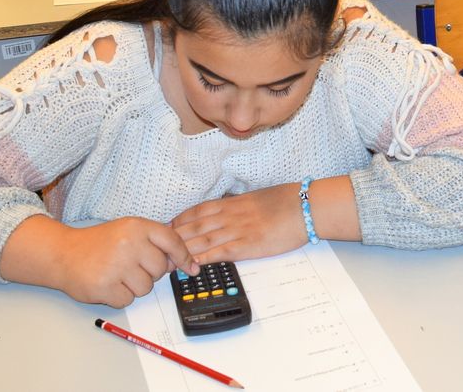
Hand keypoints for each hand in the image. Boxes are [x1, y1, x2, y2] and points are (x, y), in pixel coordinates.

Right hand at [56, 218, 196, 307]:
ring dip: (134, 286)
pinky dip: (120, 297)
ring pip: (145, 288)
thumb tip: (179, 263)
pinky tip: (108, 284)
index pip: (172, 240)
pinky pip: (128, 300)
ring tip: (117, 274)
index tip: (191, 268)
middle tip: (130, 266)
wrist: (62, 254)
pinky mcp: (104, 287)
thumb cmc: (99, 243)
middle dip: (150, 272)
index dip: (184, 256)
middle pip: (160, 269)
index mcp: (137, 227)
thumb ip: (154, 242)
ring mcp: (116, 266)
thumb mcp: (129, 231)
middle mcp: (129, 244)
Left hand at [172, 185, 307, 263]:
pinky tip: (191, 265)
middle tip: (158, 248)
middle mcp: (230, 215)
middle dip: (174, 238)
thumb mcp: (257, 197)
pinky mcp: (247, 246)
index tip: (166, 229)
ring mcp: (237, 231)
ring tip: (167, 260)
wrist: (305, 206)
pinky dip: (203, 259)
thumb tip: (226, 210)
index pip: (197, 211)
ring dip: (182, 251)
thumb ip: (239, 205)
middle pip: (193, 227)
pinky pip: (219, 253)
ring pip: (201, 241)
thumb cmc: (286, 201)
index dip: (179, 221)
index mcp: (232, 203)